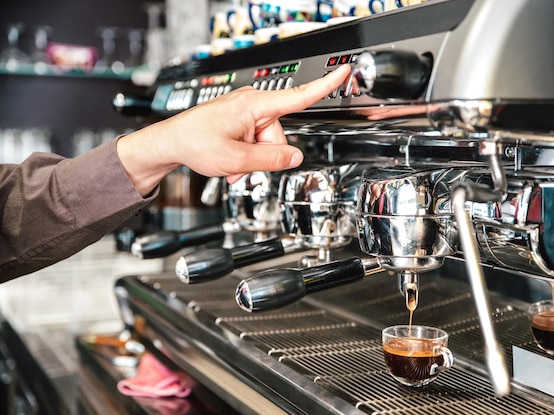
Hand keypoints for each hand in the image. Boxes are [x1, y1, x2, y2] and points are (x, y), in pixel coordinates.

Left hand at [117, 64, 351, 195]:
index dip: (325, 85)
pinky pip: (255, 141)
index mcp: (255, 105)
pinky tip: (231, 161)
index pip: (299, 95)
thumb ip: (271, 159)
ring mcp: (245, 113)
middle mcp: (252, 105)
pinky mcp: (240, 121)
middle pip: (279, 135)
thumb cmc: (195, 142)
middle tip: (242, 164)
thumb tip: (295, 157)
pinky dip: (246, 155)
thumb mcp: (237, 159)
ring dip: (253, 159)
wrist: (171, 142)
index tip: (343, 71)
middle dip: (265, 155)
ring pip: (268, 143)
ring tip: (232, 164)